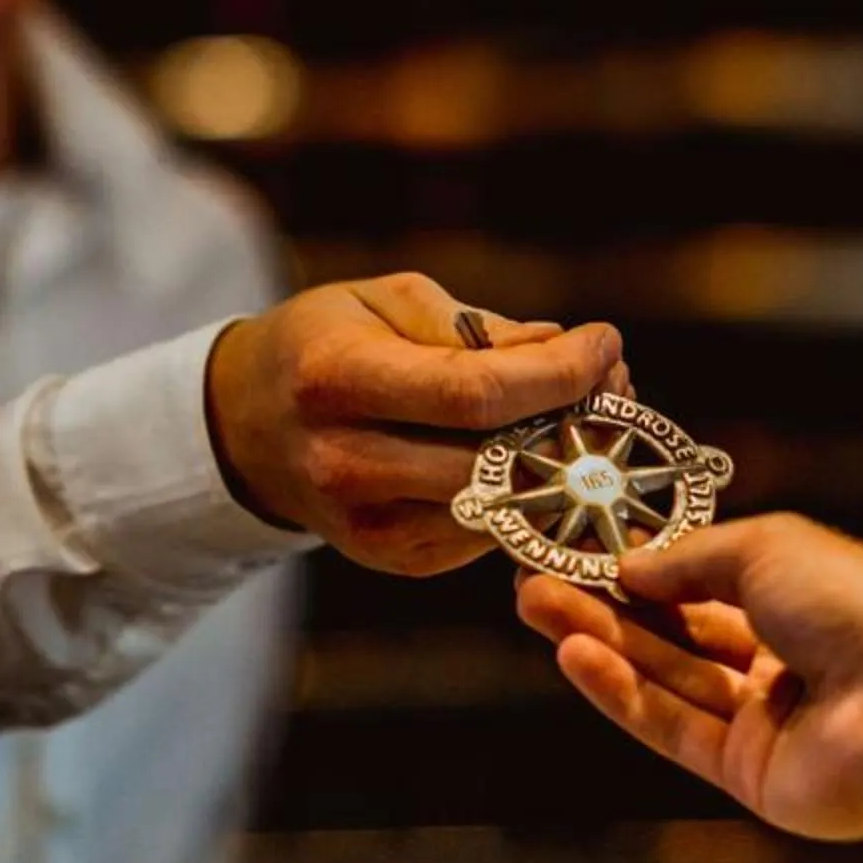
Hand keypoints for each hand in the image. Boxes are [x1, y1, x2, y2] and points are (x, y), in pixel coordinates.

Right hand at [206, 273, 621, 575]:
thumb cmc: (327, 343)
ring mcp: (369, 527)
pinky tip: (544, 450)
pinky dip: (533, 493)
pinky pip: (492, 532)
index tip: (605, 341)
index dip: (557, 372)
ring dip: (566, 461)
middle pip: (497, 460)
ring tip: (588, 410)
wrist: (248, 427)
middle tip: (614, 379)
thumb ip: (477, 329)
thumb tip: (566, 351)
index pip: (472, 394)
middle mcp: (346, 463)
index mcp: (336, 380)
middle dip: (575, 419)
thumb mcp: (387, 301)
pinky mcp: (396, 560)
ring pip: (505, 505)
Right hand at [516, 514, 862, 862]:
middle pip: (674, 637)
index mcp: (799, 605)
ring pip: (665, 681)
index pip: (702, 588)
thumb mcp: (765, 549)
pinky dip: (621, 693)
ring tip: (533, 606)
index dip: (639, 573)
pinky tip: (574, 657)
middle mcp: (781, 666)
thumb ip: (688, 559)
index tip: (576, 553)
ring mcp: (765, 725)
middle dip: (601, 609)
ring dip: (598, 645)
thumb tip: (627, 566)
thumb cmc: (857, 603)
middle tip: (530, 581)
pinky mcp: (749, 776)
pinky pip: (672, 728)